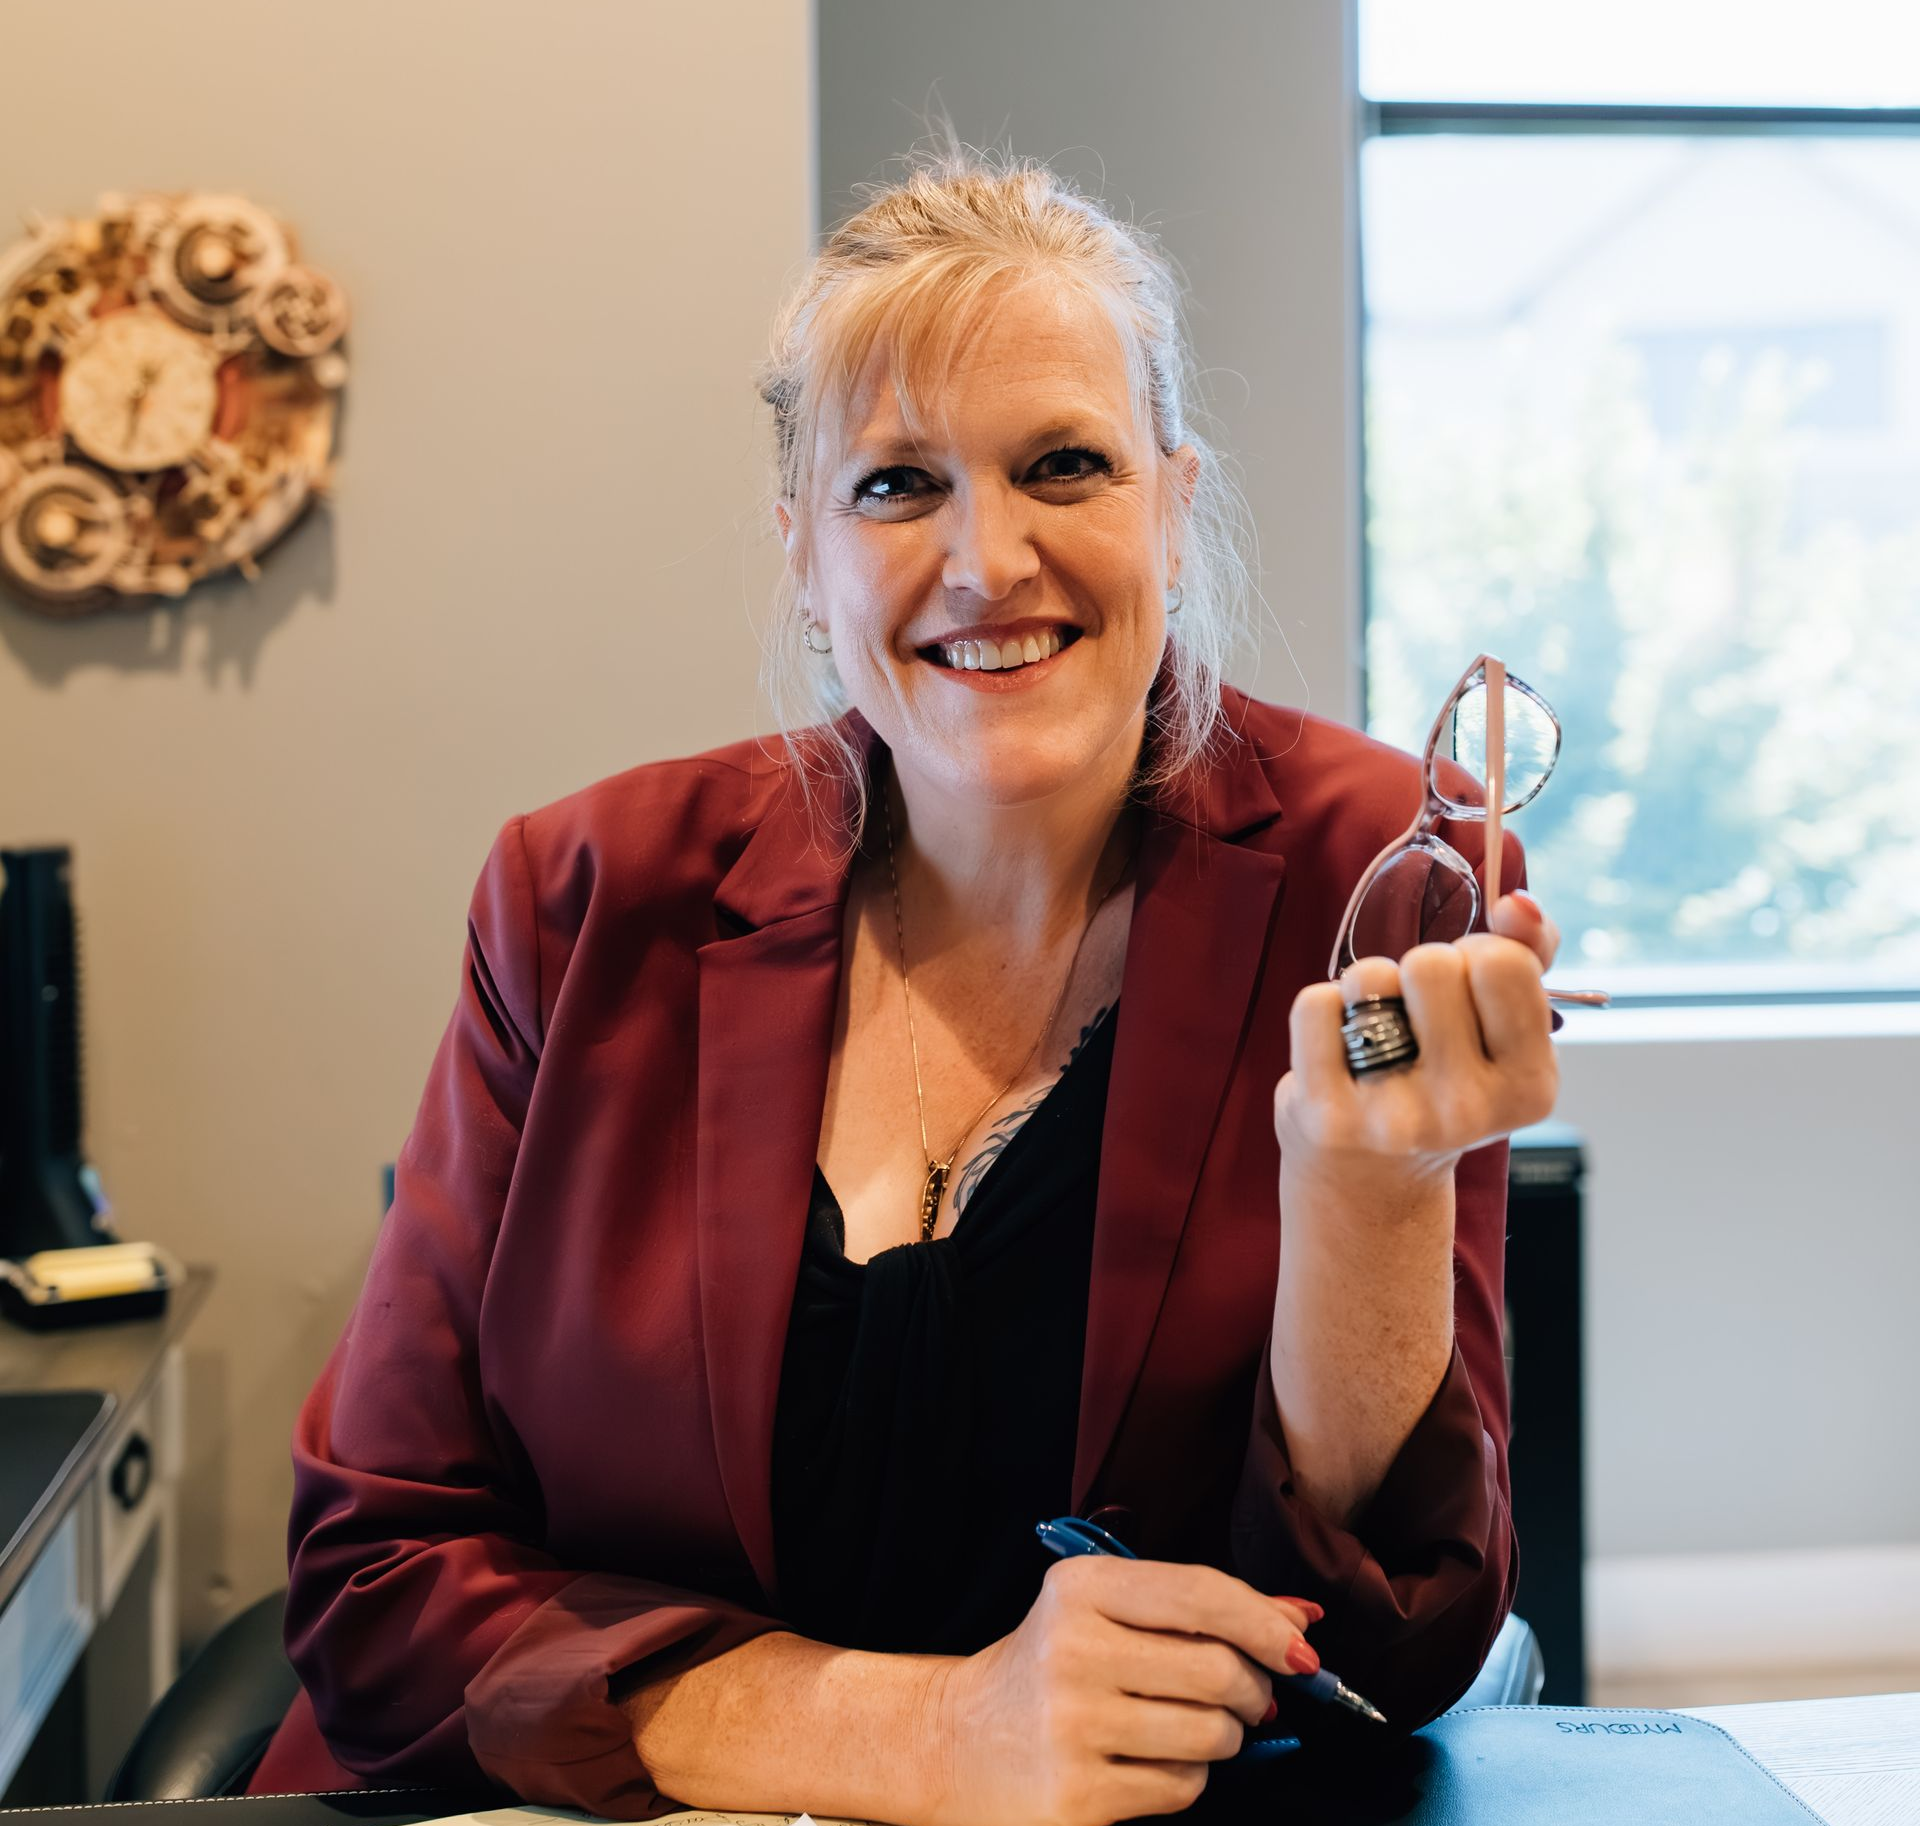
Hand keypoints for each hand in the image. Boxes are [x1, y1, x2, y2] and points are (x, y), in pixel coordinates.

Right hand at [927, 1555, 1319, 1825]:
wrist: (959, 1742)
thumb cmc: (1050, 1667)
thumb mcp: (1107, 1613)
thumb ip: (1201, 1609)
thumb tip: (1303, 1619)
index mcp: (1081, 1588)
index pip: (1201, 1594)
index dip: (1266, 1622)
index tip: (1301, 1648)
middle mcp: (1073, 1650)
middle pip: (1219, 1671)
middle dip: (1254, 1689)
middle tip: (1247, 1696)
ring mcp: (1073, 1726)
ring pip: (1212, 1735)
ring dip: (1223, 1737)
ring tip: (1187, 1727)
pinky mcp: (1079, 1796)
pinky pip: (1183, 1789)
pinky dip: (1187, 1779)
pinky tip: (1151, 1762)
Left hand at [1274, 893, 1561, 1194]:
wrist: (1372, 1179)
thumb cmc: (1446, 1082)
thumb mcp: (1505, 1032)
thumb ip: (1529, 955)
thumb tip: (1518, 902)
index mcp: (1529, 1089)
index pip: (1503, 963)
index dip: (1478, 954)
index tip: (1469, 988)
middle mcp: (1466, 1112)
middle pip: (1432, 964)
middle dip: (1419, 970)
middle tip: (1418, 1016)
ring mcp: (1394, 1118)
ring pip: (1371, 977)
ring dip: (1368, 988)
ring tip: (1377, 1034)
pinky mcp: (1328, 1116)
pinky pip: (1315, 1004)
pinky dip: (1321, 1011)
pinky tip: (1337, 1051)